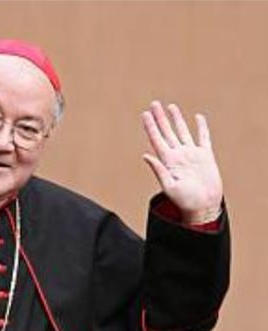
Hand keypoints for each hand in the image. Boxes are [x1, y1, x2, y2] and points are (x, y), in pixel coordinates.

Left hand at [141, 101, 222, 223]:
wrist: (203, 206)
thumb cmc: (185, 201)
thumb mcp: (169, 186)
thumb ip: (158, 170)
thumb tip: (146, 155)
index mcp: (168, 161)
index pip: (156, 139)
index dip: (151, 126)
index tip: (145, 114)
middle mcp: (178, 155)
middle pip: (167, 132)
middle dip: (160, 118)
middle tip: (154, 104)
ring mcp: (192, 154)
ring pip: (182, 132)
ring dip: (176, 119)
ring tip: (170, 107)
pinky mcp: (205, 156)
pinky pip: (203, 138)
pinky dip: (201, 127)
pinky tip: (197, 118)